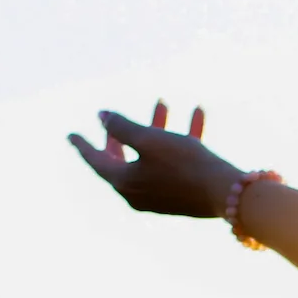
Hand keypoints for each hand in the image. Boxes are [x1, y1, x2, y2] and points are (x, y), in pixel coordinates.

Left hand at [69, 100, 248, 218]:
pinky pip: (176, 161)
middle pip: (122, 159)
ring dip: (156, 128)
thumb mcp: (150, 140)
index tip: (70, 134)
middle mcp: (138, 192)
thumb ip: (121, 126)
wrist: (227, 194)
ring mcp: (160, 194)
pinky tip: (197, 113)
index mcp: (124, 182)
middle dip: (120, 135)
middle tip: (111, 123)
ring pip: (151, 156)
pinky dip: (181, 138)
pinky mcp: (182, 192)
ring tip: (162, 102)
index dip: (82, 144)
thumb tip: (101, 115)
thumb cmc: (185, 165)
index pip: (95, 161)